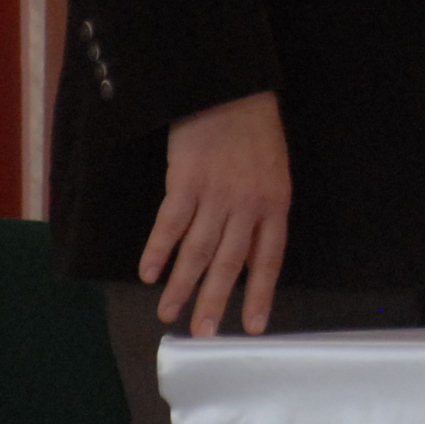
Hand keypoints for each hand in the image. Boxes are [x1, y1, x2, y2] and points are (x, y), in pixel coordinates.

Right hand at [141, 91, 291, 335]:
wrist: (230, 89)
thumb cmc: (254, 131)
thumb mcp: (273, 171)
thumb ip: (263, 212)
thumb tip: (250, 257)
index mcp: (276, 202)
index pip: (270, 259)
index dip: (260, 294)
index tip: (252, 327)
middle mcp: (248, 204)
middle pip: (230, 264)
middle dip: (215, 302)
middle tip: (203, 334)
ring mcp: (217, 194)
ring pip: (198, 251)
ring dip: (181, 285)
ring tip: (169, 314)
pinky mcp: (186, 182)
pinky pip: (170, 225)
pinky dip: (158, 251)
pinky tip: (148, 274)